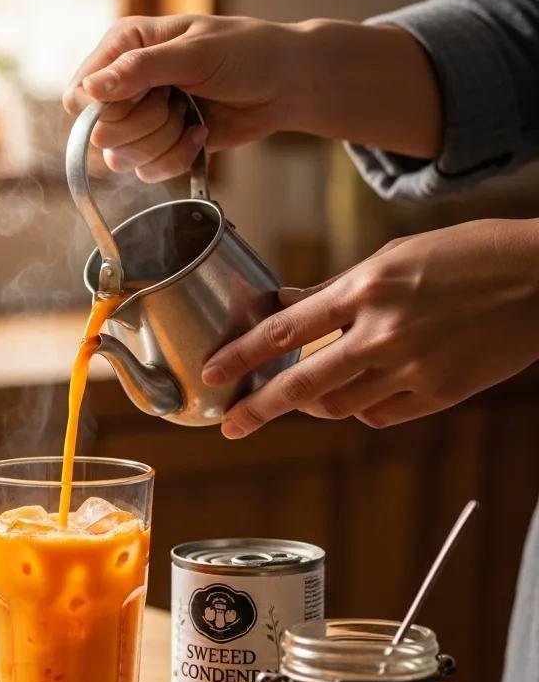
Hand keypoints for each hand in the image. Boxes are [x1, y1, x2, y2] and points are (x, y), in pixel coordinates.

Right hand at [63, 15, 301, 180]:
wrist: (285, 85)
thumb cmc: (247, 53)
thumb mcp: (195, 53)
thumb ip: (140, 70)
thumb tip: (90, 90)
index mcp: (124, 46)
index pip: (80, 95)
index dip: (105, 110)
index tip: (145, 98)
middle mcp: (125, 84)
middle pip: (100, 133)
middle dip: (146, 125)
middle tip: (177, 101)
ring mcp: (142, 118)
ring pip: (122, 159)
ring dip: (165, 142)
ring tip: (192, 114)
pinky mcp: (159, 146)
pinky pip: (147, 172)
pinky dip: (178, 158)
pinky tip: (200, 133)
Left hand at [201, 219, 538, 436]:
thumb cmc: (468, 256)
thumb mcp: (394, 255)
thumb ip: (334, 288)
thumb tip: (285, 303)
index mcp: (366, 288)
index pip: (284, 331)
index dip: (240, 355)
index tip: (212, 373)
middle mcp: (381, 332)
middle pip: (300, 385)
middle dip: (256, 409)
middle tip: (230, 426)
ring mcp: (411, 368)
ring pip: (337, 407)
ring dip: (311, 406)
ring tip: (301, 399)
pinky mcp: (438, 394)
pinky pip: (378, 416)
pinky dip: (359, 410)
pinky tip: (359, 395)